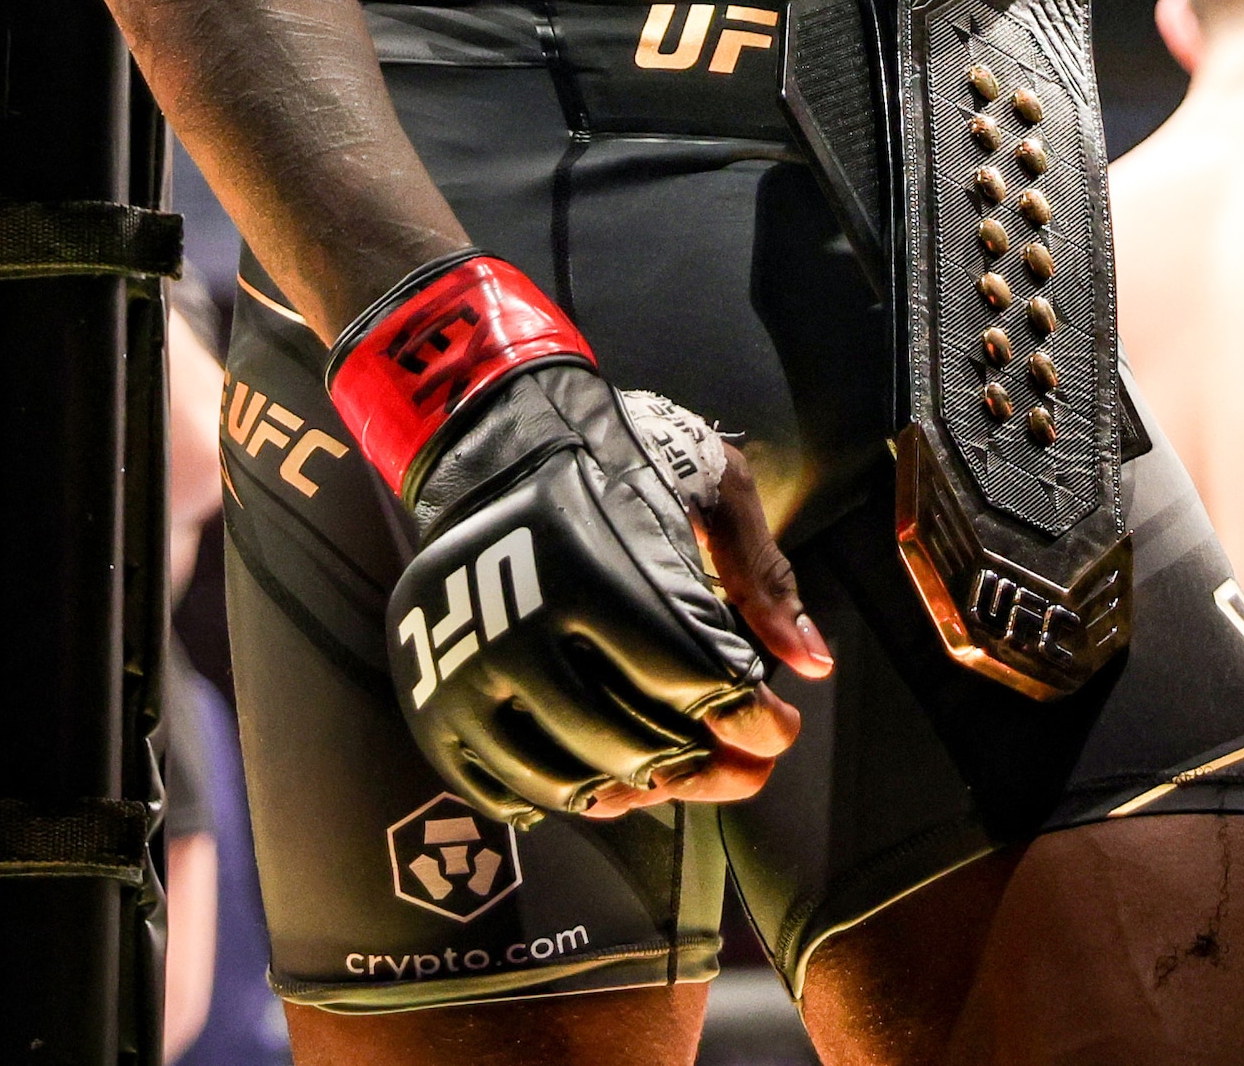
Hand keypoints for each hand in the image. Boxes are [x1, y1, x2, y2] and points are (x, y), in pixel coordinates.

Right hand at [386, 362, 822, 822]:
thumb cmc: (616, 455)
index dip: (753, 719)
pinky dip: (557, 801)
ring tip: (675, 774)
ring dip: (639, 793)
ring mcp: (463, 675)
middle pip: (637, 746)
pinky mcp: (430, 705)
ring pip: (571, 784)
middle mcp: (517, 628)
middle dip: (708, 769)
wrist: (493, 442)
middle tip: (743, 769)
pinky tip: (600, 786)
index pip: (693, 681)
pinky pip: (499, 790)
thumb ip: (761, 575)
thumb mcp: (707, 484)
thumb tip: (813, 664)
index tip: (779, 726)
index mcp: (591, 568)